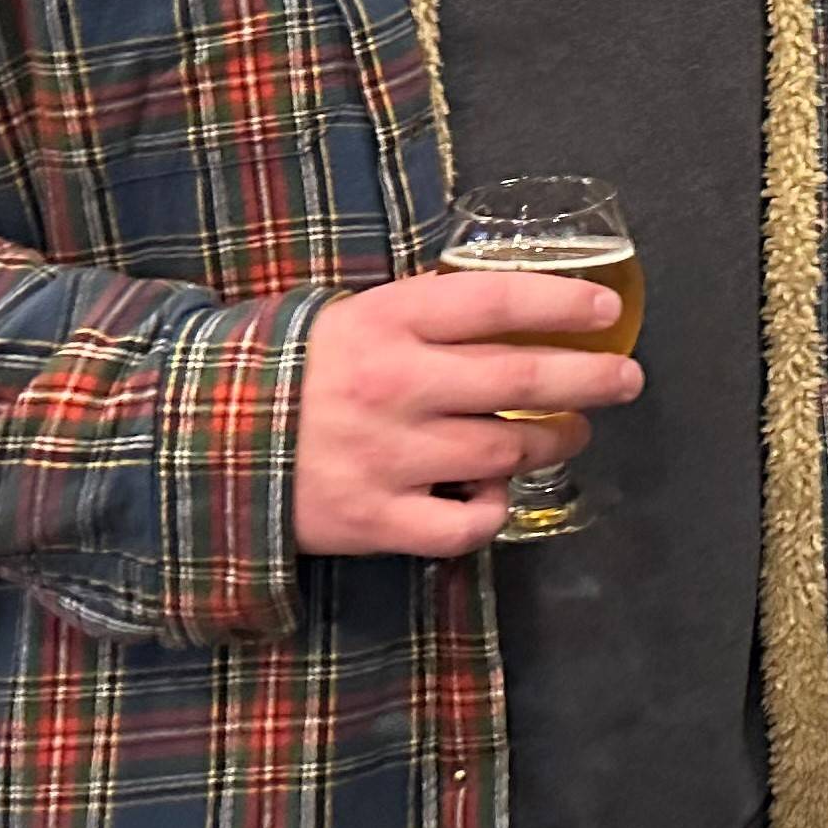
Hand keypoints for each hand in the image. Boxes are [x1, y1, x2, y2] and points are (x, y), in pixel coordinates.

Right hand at [293, 268, 646, 556]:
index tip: (606, 310)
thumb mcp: (356, 317)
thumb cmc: (297, 371)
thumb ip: (429, 317)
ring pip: (507, 455)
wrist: (201, 438)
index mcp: (388, 321)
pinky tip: (492, 497)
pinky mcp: (376, 520)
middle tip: (626, 379)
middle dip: (591, 380)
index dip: (561, 304)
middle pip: (523, 381)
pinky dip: (492, 513)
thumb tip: (521, 312)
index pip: (496, 300)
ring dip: (554, 444)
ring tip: (569, 434)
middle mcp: (396, 385)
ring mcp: (388, 456)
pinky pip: (466, 526)